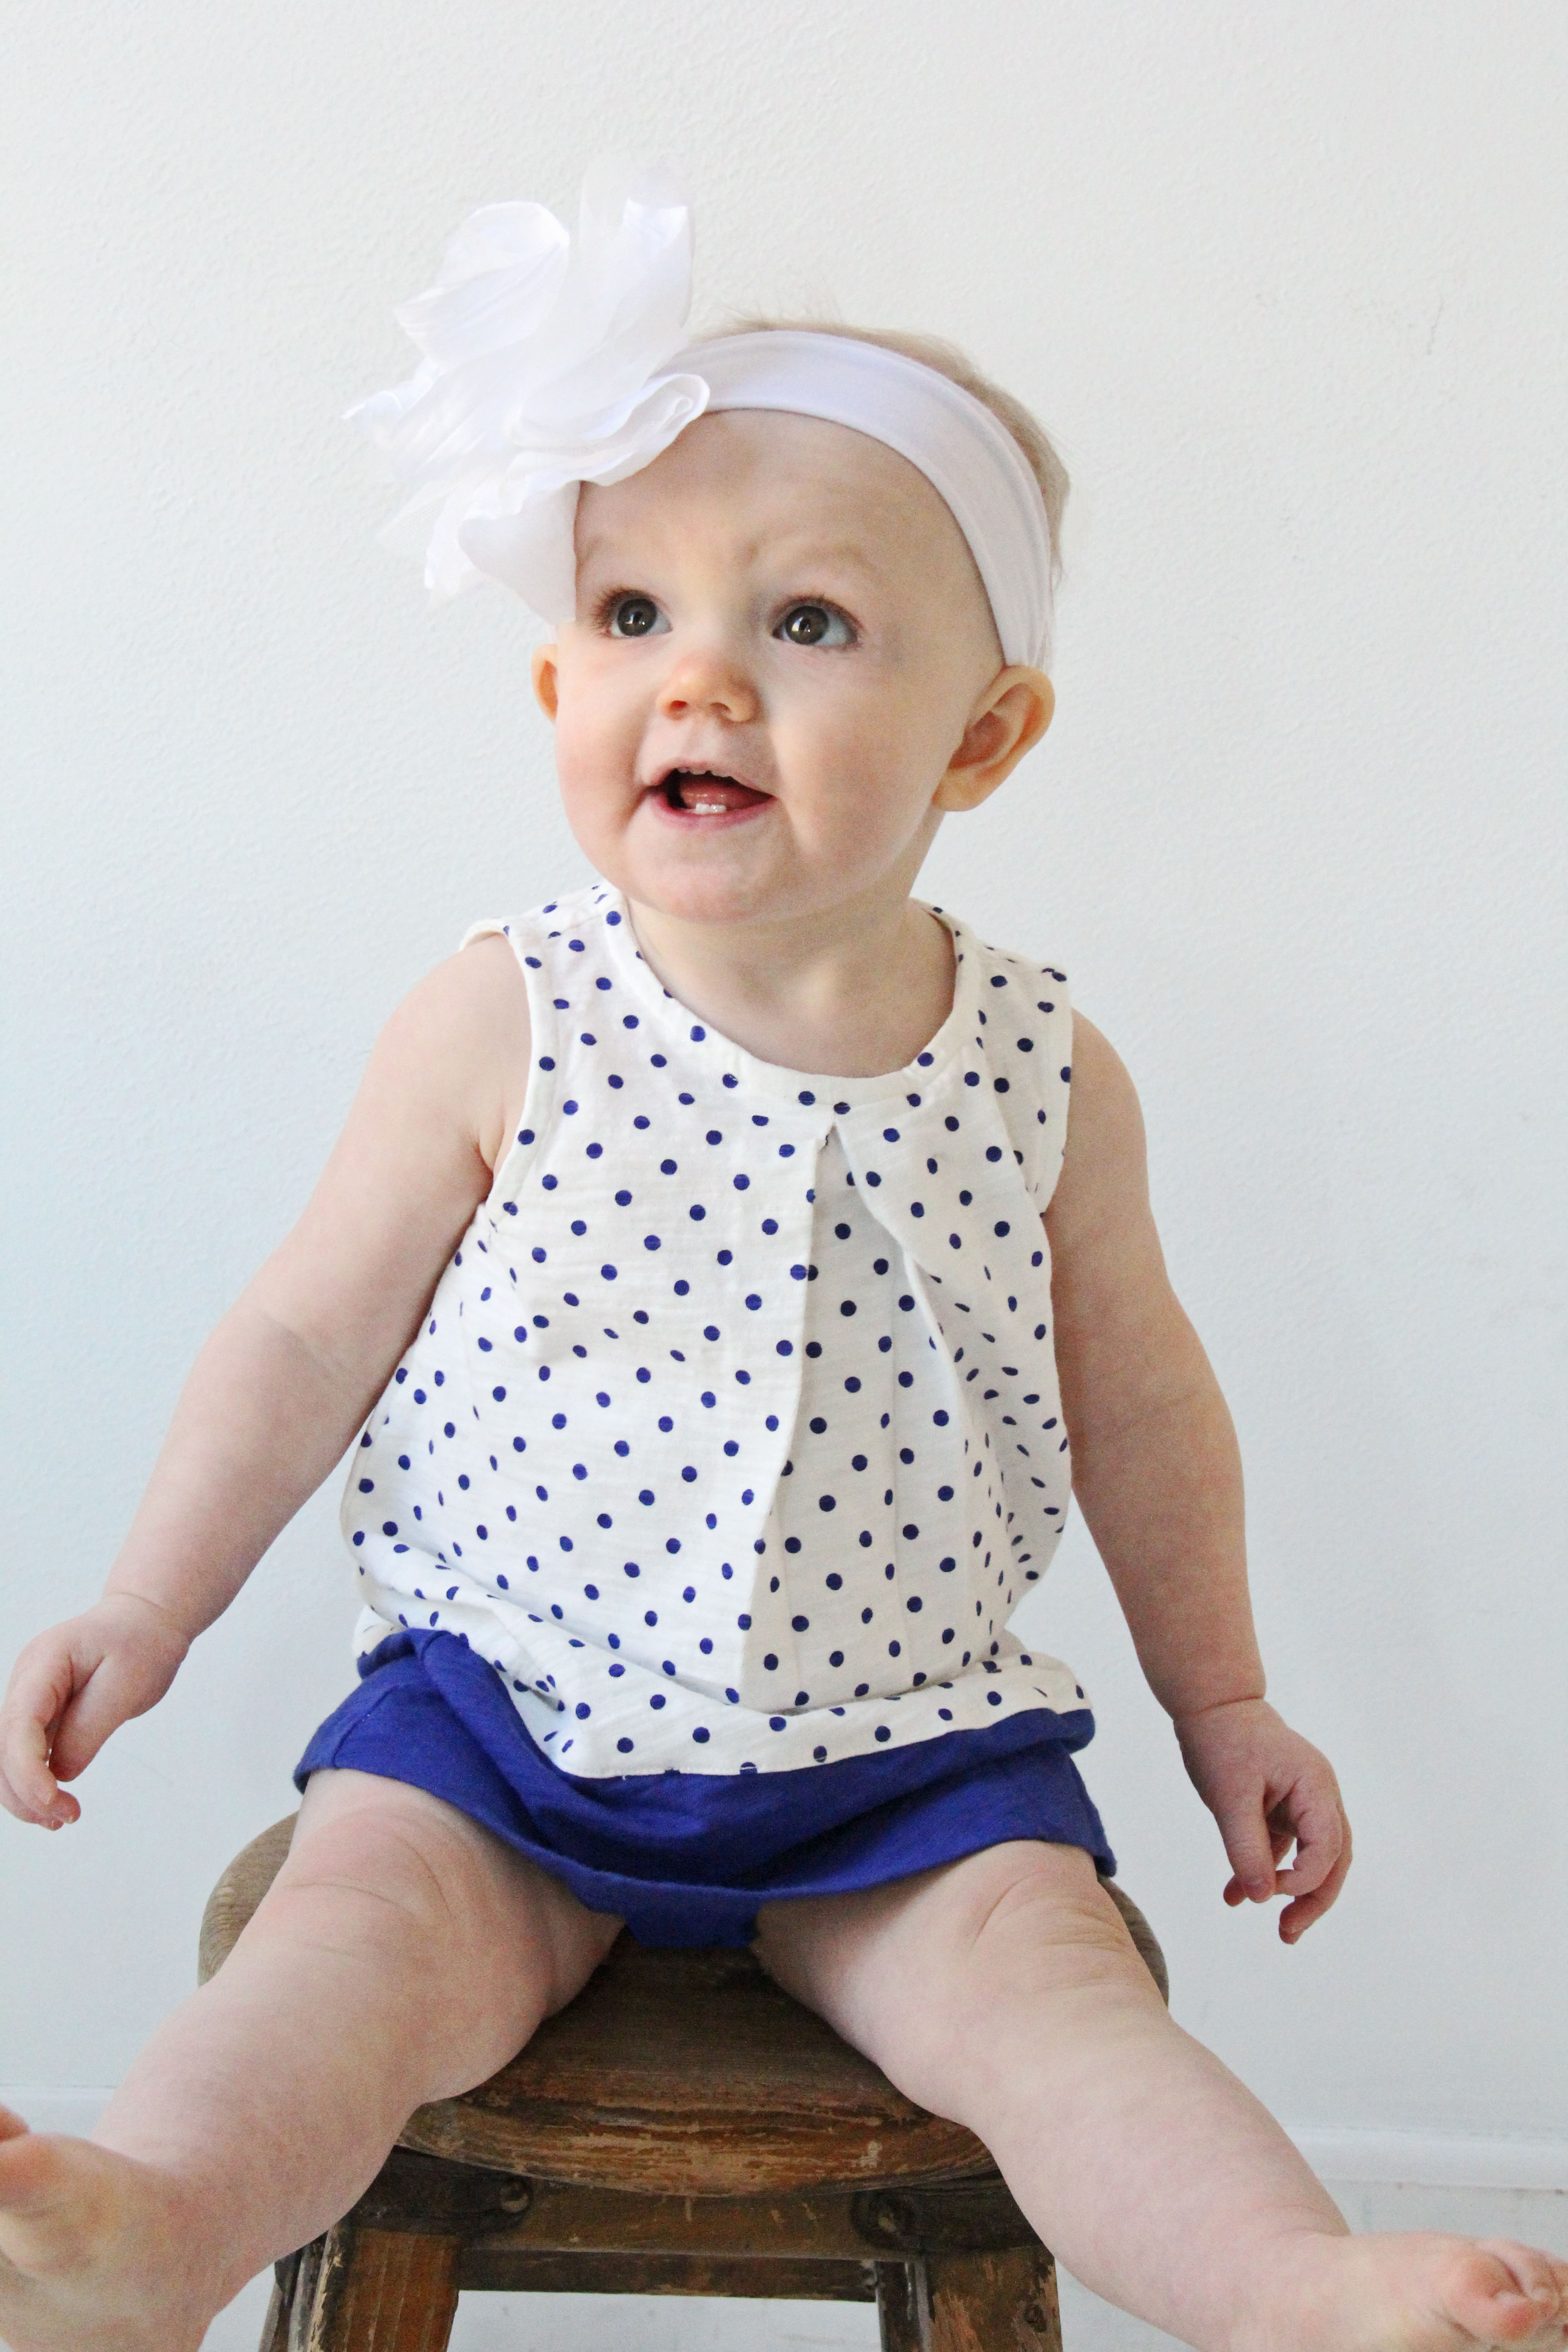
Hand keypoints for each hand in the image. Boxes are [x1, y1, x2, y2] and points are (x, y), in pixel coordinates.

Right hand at [0, 1594, 189, 1827]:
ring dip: (25, 1793)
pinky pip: (26, 1751)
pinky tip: (56, 1804)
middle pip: (5, 1745)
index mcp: (45, 1662)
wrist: (146, 1619)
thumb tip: (60, 1773)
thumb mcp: (127, 1686)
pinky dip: (35, 1781)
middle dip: (25, 1791)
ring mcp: (29, 1695)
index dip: (27, 1770)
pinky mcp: (39, 1711)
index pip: (20, 1723)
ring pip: (8, 1755)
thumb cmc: (142, 1643)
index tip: (53, 1802)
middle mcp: (26, 1679)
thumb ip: (89, 1730)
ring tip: (61, 1818)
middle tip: (64, 1818)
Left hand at [1174, 1696, 1351, 1941]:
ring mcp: (1302, 1801)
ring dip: (1292, 1892)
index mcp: (1316, 1788)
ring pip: (1310, 1857)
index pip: (1327, 1848)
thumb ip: (1246, 1848)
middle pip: (1333, 1859)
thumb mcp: (1230, 1797)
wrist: (1209, 1703)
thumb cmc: (1222, 1741)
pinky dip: (1264, 1870)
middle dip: (1315, 1899)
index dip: (1304, 1880)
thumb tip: (1263, 1898)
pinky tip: (1236, 1895)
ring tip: (1279, 1929)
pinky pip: (1281, 1846)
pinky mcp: (1281, 1805)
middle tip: (1288, 1934)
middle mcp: (1319, 1796)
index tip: (1269, 1892)